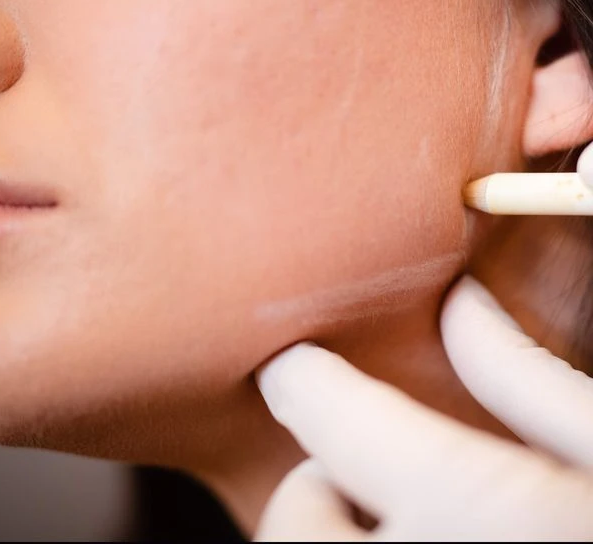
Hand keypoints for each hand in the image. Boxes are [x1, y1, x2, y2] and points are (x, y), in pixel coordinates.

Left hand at [255, 275, 592, 540]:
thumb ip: (530, 379)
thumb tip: (462, 309)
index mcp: (492, 522)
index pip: (330, 415)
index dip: (307, 380)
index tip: (300, 371)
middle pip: (298, 518)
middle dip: (327, 488)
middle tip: (387, 485)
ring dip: (335, 541)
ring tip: (418, 533)